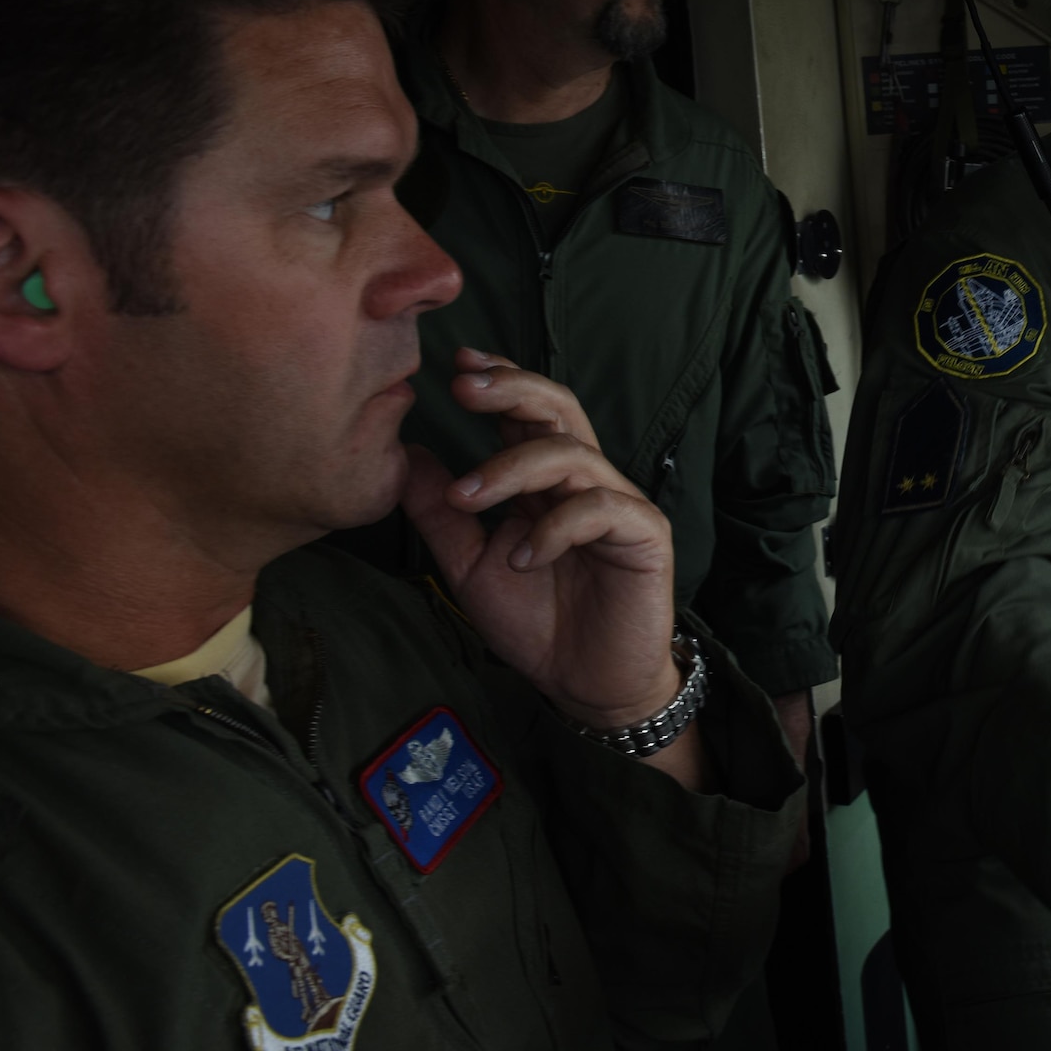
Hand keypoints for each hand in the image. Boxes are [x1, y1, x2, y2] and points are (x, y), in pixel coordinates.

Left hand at [401, 348, 680, 729]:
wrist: (586, 684)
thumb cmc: (536, 623)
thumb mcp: (469, 565)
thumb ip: (441, 514)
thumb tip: (405, 456)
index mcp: (546, 481)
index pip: (528, 411)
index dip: (499, 379)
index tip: (455, 366)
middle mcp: (585, 480)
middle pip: (560, 408)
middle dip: (512, 388)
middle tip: (463, 388)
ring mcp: (619, 504)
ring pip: (572, 454)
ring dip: (511, 468)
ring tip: (467, 499)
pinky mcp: (645, 535)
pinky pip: (599, 509)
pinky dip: (554, 528)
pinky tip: (523, 559)